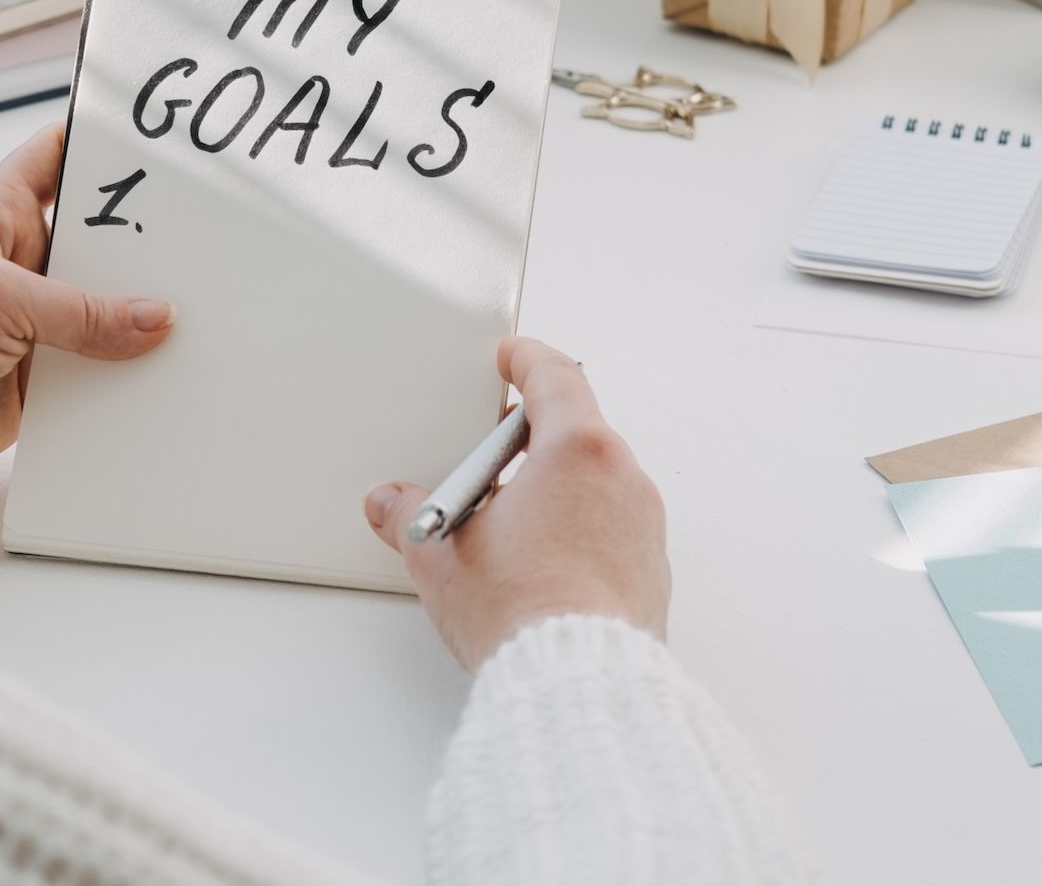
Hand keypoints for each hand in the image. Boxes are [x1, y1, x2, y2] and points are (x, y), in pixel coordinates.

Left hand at [0, 123, 173, 494]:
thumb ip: (79, 310)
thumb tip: (155, 318)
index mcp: (0, 217)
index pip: (56, 157)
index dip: (101, 143)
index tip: (158, 142)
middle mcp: (22, 265)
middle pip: (100, 240)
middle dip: (146, 241)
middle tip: (207, 240)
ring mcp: (33, 325)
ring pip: (108, 311)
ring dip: (143, 318)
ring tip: (204, 313)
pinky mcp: (40, 382)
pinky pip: (99, 372)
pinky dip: (128, 376)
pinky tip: (167, 376)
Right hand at [364, 338, 670, 668]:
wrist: (579, 685)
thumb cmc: (523, 614)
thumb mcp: (442, 557)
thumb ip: (410, 516)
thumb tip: (392, 504)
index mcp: (578, 451)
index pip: (556, 377)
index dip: (527, 360)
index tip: (512, 356)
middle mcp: (623, 478)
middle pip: (577, 430)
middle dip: (531, 437)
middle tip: (490, 452)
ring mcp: (644, 525)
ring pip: (595, 482)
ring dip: (554, 488)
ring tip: (506, 525)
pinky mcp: (650, 569)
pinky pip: (611, 527)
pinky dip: (577, 529)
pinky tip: (540, 565)